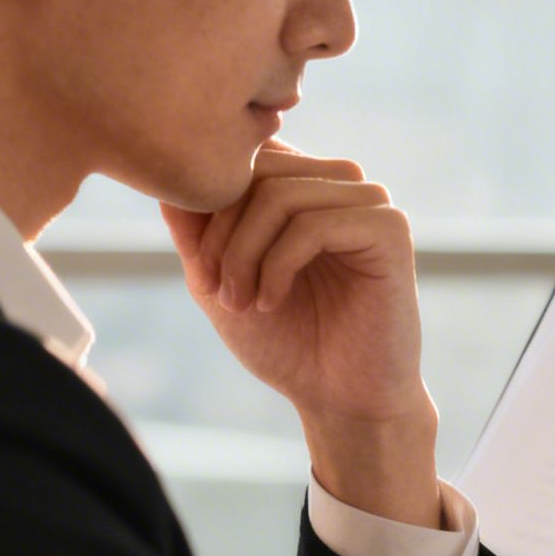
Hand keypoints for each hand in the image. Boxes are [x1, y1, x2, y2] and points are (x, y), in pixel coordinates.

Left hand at [161, 143, 439, 526]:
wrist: (341, 398)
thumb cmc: (286, 341)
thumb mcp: (219, 279)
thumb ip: (194, 230)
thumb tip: (164, 179)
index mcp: (305, 183)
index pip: (243, 157)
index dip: (206, 208)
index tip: (200, 273)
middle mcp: (339, 182)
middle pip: (257, 171)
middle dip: (223, 234)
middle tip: (218, 291)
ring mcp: (369, 201)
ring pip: (280, 196)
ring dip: (245, 255)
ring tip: (242, 302)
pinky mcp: (389, 229)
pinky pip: (314, 225)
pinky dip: (279, 266)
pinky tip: (271, 301)